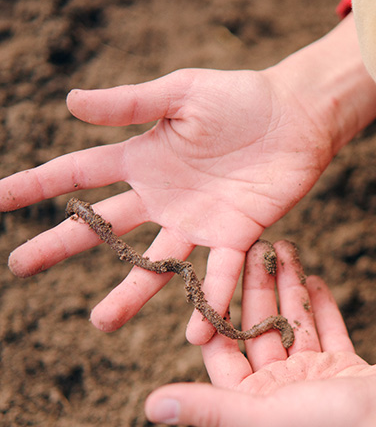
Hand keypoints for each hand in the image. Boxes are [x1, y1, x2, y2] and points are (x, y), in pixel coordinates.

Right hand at [1, 16, 375, 343]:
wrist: (297, 117)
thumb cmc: (240, 97)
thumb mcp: (180, 93)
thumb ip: (131, 104)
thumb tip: (68, 103)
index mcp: (143, 159)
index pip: (78, 174)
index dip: (35, 185)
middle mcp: (164, 197)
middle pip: (104, 227)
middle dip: (62, 246)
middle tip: (21, 268)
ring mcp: (198, 222)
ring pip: (156, 264)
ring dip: (132, 294)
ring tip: (103, 322)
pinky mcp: (237, 236)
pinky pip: (219, 275)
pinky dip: (209, 301)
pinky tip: (195, 333)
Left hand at [144, 240, 375, 426]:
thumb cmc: (330, 423)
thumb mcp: (261, 415)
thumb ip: (208, 408)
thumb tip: (149, 406)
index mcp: (254, 400)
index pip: (223, 349)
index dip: (217, 311)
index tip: (213, 271)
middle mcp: (281, 386)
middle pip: (260, 327)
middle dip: (257, 285)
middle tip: (256, 244)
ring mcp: (315, 374)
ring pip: (294, 321)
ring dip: (288, 285)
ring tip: (284, 247)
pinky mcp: (345, 363)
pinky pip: (327, 326)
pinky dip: (319, 302)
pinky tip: (312, 276)